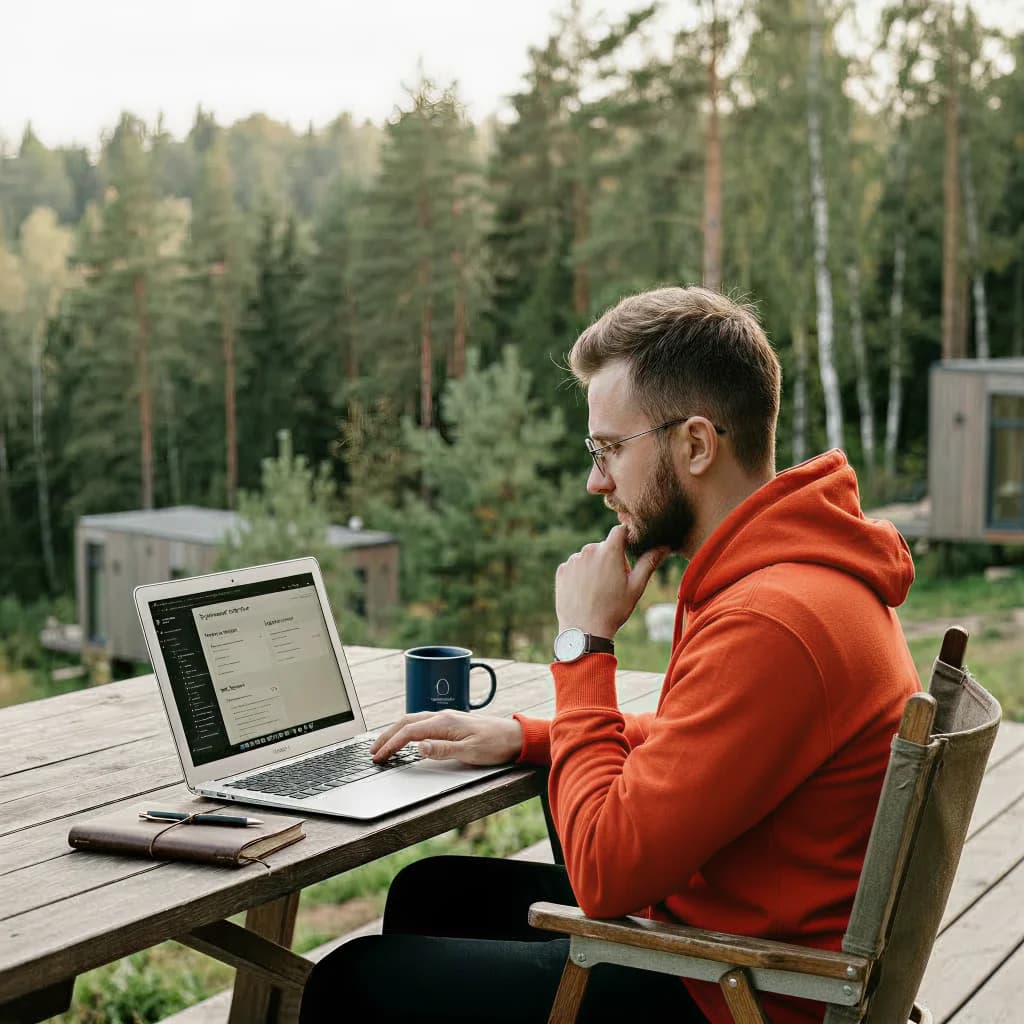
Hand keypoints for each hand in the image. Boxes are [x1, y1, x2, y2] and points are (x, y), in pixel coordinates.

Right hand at [370, 711, 522, 765]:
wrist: (515, 736)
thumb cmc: (495, 745)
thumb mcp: (470, 752)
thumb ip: (442, 750)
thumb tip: (418, 747)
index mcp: (445, 723)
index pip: (409, 732)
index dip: (391, 744)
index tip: (379, 757)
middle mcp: (443, 717)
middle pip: (406, 722)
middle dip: (387, 736)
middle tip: (373, 751)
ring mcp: (447, 718)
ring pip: (413, 720)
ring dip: (395, 731)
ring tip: (384, 745)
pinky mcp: (451, 722)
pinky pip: (422, 722)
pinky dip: (407, 729)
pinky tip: (406, 737)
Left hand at [555, 525, 668, 637]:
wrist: (584, 631)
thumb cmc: (614, 609)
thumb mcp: (636, 587)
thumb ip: (649, 562)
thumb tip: (664, 546)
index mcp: (609, 551)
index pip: (620, 531)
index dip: (626, 538)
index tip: (629, 549)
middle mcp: (589, 550)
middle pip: (603, 546)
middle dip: (610, 558)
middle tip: (614, 581)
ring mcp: (573, 560)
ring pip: (588, 556)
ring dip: (594, 566)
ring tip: (598, 589)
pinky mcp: (562, 571)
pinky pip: (574, 566)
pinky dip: (580, 574)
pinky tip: (585, 591)